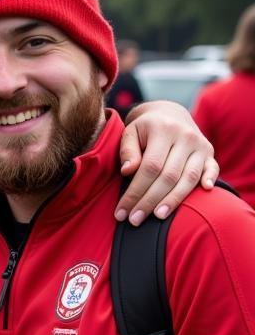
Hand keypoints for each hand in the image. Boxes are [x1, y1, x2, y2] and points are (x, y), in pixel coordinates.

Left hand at [116, 101, 217, 224]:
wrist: (168, 114)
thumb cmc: (143, 130)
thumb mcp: (130, 133)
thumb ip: (127, 151)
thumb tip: (127, 171)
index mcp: (162, 130)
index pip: (149, 167)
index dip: (135, 191)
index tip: (122, 211)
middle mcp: (185, 136)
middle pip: (168, 176)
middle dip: (149, 201)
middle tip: (134, 220)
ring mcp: (200, 144)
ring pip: (189, 177)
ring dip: (173, 200)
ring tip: (157, 217)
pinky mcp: (209, 152)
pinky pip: (213, 168)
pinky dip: (210, 179)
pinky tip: (205, 191)